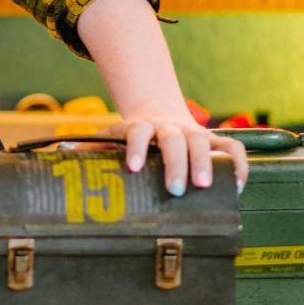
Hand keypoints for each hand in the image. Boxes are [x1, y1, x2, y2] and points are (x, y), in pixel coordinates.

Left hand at [103, 115, 247, 195]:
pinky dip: (238, 163)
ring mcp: (193, 132)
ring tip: (206, 186)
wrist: (157, 115)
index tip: (134, 168)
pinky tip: (236, 186)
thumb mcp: (110, 137)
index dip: (136, 148)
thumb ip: (92, 145)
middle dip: (175, 163)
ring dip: (206, 163)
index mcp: (140, 127)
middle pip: (174, 140)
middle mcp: (168, 128)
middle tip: (175, 189)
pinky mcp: (214, 141)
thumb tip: (65, 152)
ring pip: (202, 141)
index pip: (137, 133)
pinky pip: (232, 147)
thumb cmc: (131, 138)